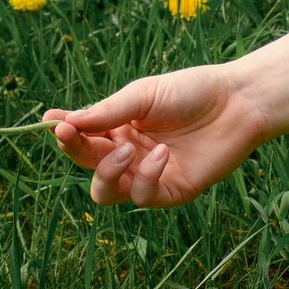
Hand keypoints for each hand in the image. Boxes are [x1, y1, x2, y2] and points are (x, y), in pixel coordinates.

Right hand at [45, 66, 269, 208]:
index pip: (82, 137)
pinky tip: (162, 155)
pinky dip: (146, 178)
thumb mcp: (144, 95)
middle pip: (89, 165)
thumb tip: (65, 121)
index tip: (50, 123)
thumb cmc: (192, 91)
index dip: (65, 133)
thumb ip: (108, 111)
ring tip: (127, 150)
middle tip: (74, 135)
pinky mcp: (172, 191)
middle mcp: (128, 154)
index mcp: (118, 128)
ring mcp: (148, 176)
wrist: (238, 101)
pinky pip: (144, 197)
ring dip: (108, 172)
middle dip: (77, 151)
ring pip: (107, 192)